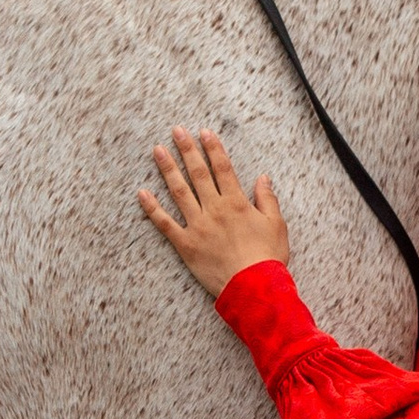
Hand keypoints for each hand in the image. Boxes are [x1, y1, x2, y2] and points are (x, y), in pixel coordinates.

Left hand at [139, 126, 291, 297]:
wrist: (254, 287)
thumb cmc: (267, 257)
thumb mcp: (276, 224)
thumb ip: (267, 199)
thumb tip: (263, 177)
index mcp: (236, 202)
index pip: (222, 168)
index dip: (212, 148)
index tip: (204, 132)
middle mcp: (214, 209)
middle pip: (198, 173)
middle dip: (186, 149)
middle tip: (176, 131)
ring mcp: (197, 226)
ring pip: (179, 192)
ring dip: (167, 169)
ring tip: (157, 151)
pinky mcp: (186, 244)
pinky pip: (165, 223)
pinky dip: (152, 208)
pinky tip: (142, 193)